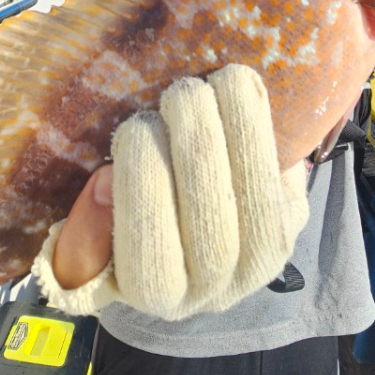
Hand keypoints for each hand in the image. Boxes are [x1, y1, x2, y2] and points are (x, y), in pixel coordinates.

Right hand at [32, 65, 308, 319]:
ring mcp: (262, 258)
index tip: (133, 130)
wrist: (191, 227)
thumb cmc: (122, 226)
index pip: (151, 256)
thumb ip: (80, 235)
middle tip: (178, 93)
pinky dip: (270, 131)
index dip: (144, 190)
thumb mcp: (84, 245)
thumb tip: (103, 182)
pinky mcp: (294, 220)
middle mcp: (214, 289)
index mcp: (155, 293)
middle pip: (212, 228)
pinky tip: (248, 89)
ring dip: (243, 133)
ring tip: (220, 81)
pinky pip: (286, 179)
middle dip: (198, 151)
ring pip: (259, 203)